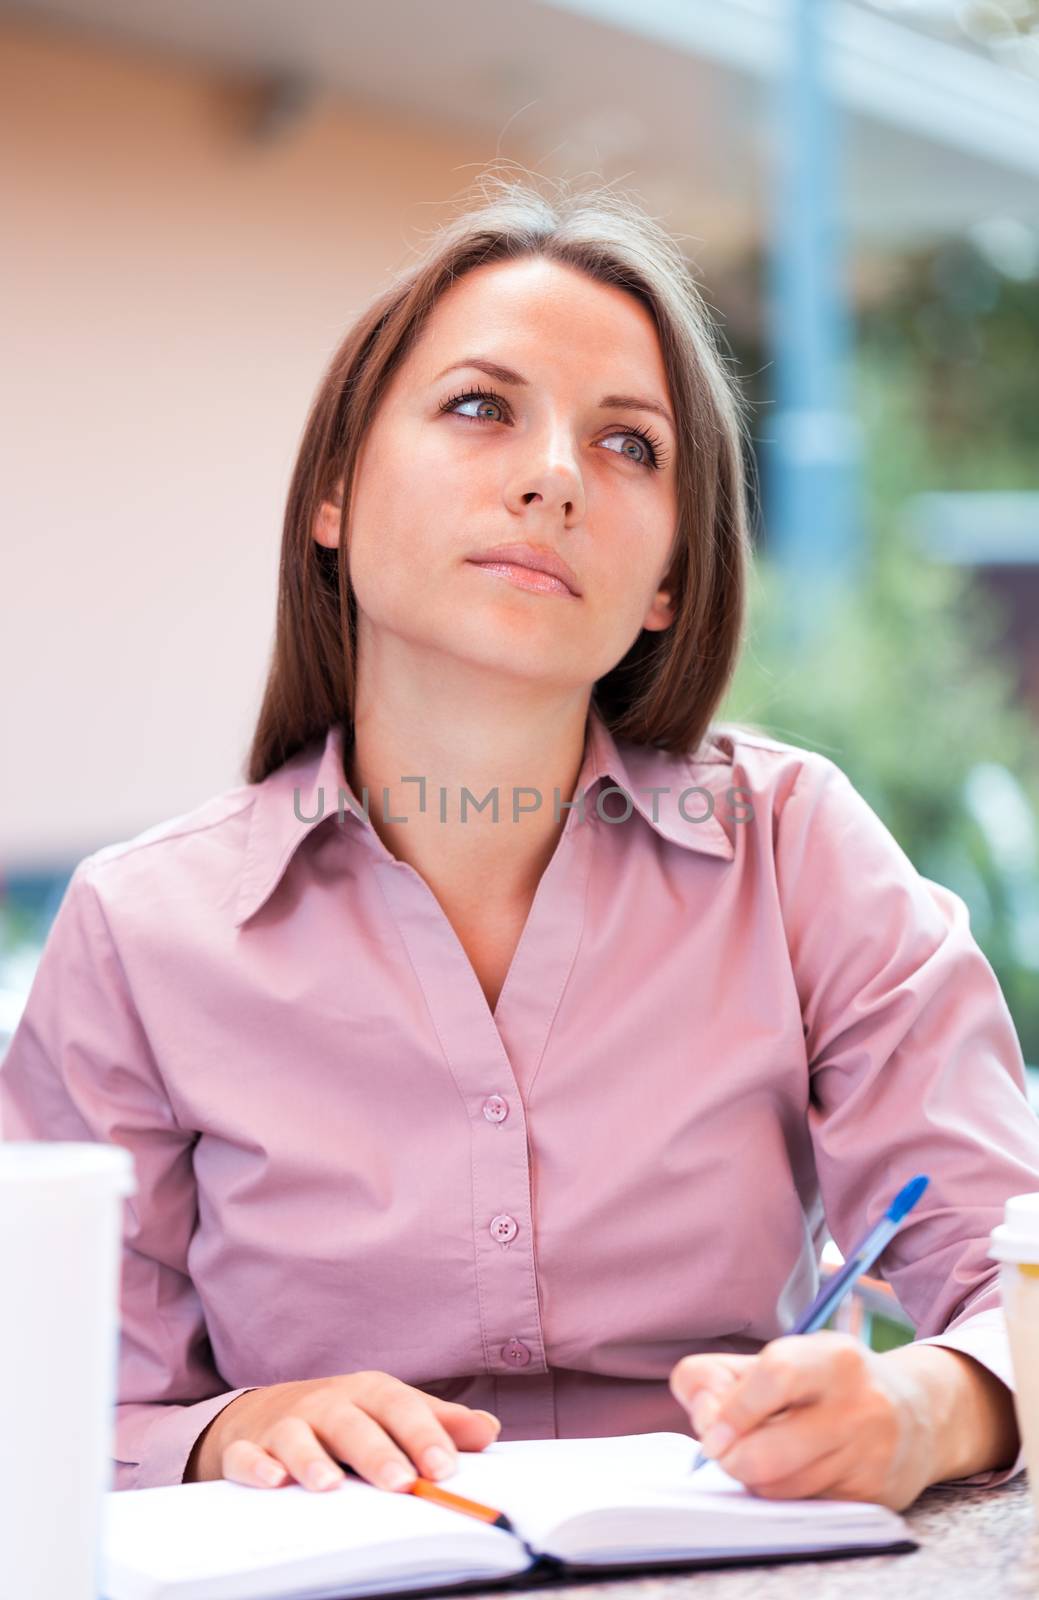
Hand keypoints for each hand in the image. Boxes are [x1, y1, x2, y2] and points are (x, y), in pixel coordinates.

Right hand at [183, 1372, 501, 1492]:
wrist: (265, 1413)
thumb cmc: (344, 1417)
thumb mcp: (391, 1412)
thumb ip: (438, 1423)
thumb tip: (488, 1428)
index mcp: (369, 1393)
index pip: (400, 1408)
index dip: (424, 1435)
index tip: (446, 1468)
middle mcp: (328, 1404)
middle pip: (354, 1424)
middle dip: (378, 1453)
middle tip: (402, 1484)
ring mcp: (287, 1425)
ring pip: (300, 1438)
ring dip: (314, 1460)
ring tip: (331, 1486)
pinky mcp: (249, 1448)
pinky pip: (249, 1456)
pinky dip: (258, 1466)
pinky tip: (273, 1482)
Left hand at [669, 1330, 938, 1510]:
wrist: (918, 1414)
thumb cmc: (827, 1383)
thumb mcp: (782, 1357)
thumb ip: (722, 1376)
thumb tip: (700, 1417)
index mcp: (834, 1358)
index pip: (774, 1377)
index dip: (731, 1409)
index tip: (709, 1432)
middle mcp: (859, 1406)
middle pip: (766, 1454)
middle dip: (731, 1458)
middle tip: (724, 1450)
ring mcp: (869, 1457)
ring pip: (779, 1488)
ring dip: (754, 1477)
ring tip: (764, 1453)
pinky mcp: (873, 1498)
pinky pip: (803, 1507)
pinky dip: (785, 1493)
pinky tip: (797, 1470)